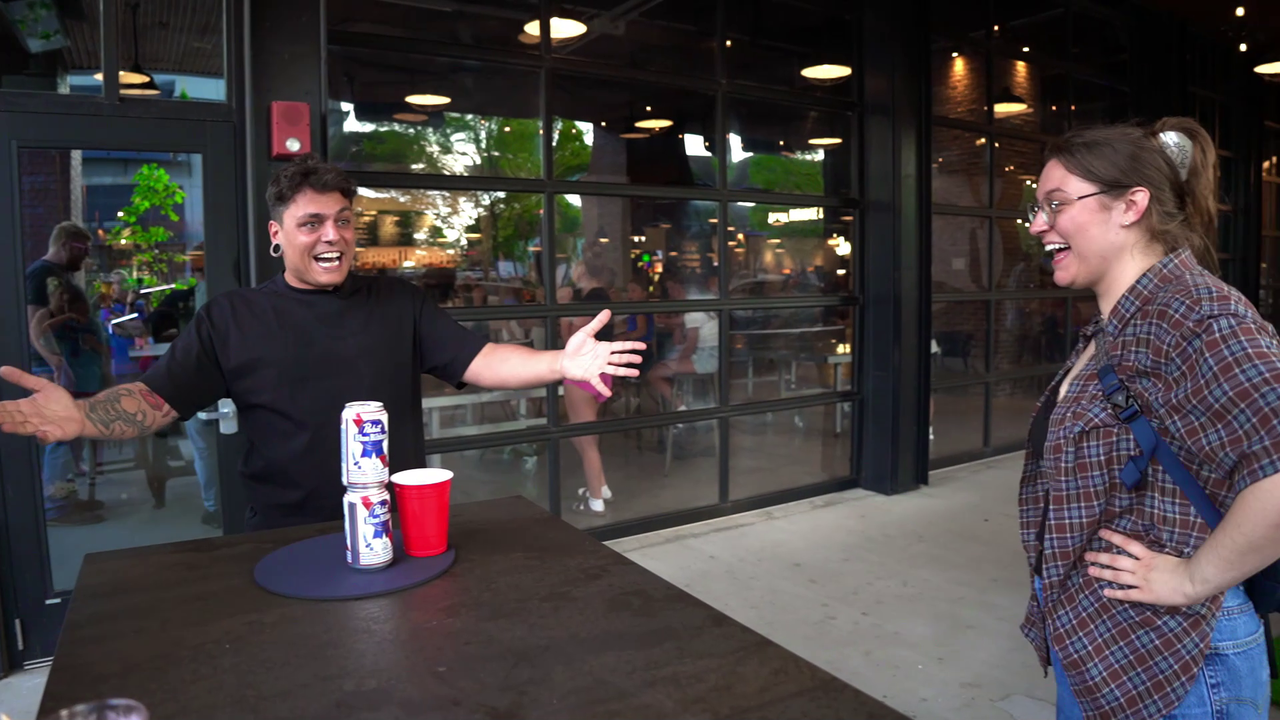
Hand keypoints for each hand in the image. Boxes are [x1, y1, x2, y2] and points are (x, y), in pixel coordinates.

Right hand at [0, 366, 84, 443]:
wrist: (78, 412)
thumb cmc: (58, 401)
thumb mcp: (42, 385)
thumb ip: (24, 379)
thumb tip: (2, 369)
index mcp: (25, 407)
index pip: (8, 407)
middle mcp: (29, 418)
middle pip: (13, 418)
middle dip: (2, 418)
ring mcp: (41, 427)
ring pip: (25, 428)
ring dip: (16, 428)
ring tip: (5, 427)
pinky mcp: (54, 434)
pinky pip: (47, 437)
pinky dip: (43, 437)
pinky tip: (40, 434)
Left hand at [560, 310, 645, 397]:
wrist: (563, 359)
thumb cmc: (574, 346)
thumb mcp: (585, 332)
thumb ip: (597, 323)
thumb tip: (607, 311)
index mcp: (604, 347)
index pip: (621, 346)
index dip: (632, 345)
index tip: (643, 346)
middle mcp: (604, 358)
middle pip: (620, 358)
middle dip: (630, 358)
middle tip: (640, 359)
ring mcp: (598, 368)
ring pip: (614, 370)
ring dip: (625, 371)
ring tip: (635, 373)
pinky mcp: (590, 376)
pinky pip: (598, 383)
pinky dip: (603, 388)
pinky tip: (609, 393)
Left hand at [1084, 528, 1202, 606]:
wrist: (1194, 580)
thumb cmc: (1189, 568)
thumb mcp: (1171, 558)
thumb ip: (1160, 559)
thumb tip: (1156, 559)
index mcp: (1149, 557)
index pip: (1127, 543)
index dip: (1113, 537)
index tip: (1101, 532)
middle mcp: (1142, 567)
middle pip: (1116, 560)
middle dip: (1100, 557)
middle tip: (1087, 555)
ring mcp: (1142, 581)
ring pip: (1117, 576)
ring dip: (1102, 573)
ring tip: (1090, 570)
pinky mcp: (1145, 595)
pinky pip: (1127, 594)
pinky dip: (1115, 594)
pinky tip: (1105, 593)